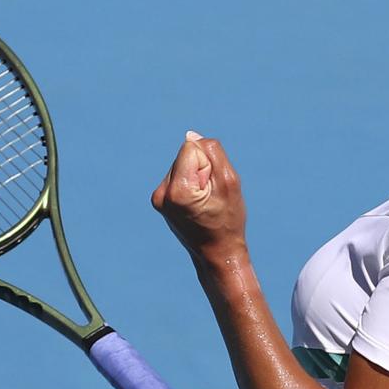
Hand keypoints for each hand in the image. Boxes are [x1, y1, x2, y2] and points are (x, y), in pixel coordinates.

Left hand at [151, 131, 246, 263]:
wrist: (217, 253)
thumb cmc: (228, 220)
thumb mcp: (230, 182)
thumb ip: (212, 152)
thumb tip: (190, 136)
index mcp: (177, 190)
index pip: (192, 149)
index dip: (209, 164)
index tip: (212, 189)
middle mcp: (161, 193)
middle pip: (185, 156)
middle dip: (202, 170)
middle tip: (210, 198)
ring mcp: (157, 198)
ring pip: (182, 165)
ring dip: (196, 178)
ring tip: (204, 203)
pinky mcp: (158, 200)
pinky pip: (178, 176)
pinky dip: (190, 185)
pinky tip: (196, 204)